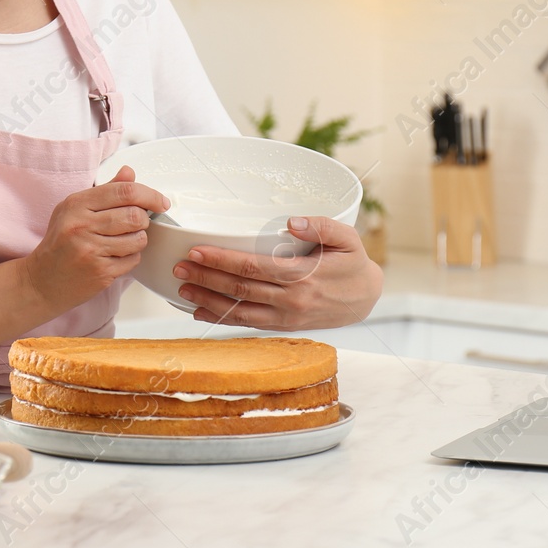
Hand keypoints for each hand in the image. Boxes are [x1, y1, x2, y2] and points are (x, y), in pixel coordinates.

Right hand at [22, 166, 168, 310]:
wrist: (42, 281)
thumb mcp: (74, 210)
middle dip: (144, 219)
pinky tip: (116, 255)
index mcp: (76, 204)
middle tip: (138, 222)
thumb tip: (129, 173)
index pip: (123, 191)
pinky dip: (131, 257)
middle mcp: (82, 225)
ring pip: (138, 239)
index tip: (160, 201)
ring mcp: (91, 250)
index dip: (149, 195)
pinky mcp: (100, 272)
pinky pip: (132, 260)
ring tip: (126, 239)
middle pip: (134, 215)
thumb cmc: (60, 243)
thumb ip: (105, 191)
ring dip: (139, 239)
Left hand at [171, 216, 382, 331]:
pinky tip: (201, 312)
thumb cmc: (353, 262)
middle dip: (206, 279)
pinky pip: (248, 324)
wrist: (368, 299)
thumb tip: (291, 222)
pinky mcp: (285, 325)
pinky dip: (223, 319)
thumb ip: (322, 225)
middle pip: (240, 289)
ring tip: (182, 290)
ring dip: (208, 301)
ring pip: (240, 311)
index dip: (222, 260)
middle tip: (179, 269)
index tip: (197, 252)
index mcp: (303, 275)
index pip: (253, 267)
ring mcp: (287, 316)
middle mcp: (291, 300)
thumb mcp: (349, 238)